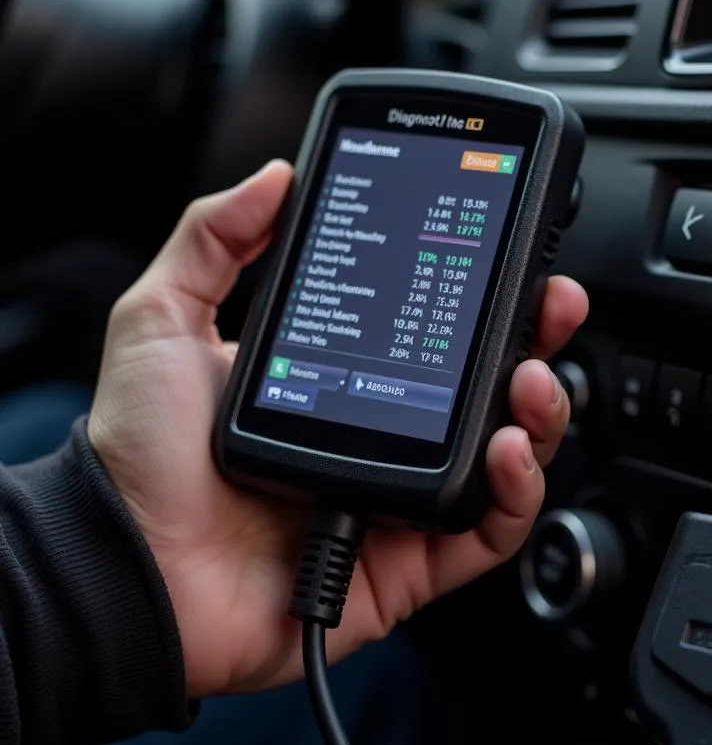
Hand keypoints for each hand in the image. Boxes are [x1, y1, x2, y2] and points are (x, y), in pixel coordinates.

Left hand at [88, 161, 588, 698]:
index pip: (433, 329)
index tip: (507, 250)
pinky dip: (518, 492)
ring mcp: (401, 499)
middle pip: (486, 388)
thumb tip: (275, 176)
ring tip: (530, 380)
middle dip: (533, 342)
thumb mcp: (166, 322)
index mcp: (344, 378)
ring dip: (538, 412)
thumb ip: (214, 239)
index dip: (481, 292)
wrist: (127, 567)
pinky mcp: (412, 564)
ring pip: (506, 455)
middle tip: (550, 305)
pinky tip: (509, 450)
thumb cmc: (139, 457)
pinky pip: (489, 531)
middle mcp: (384, 435)